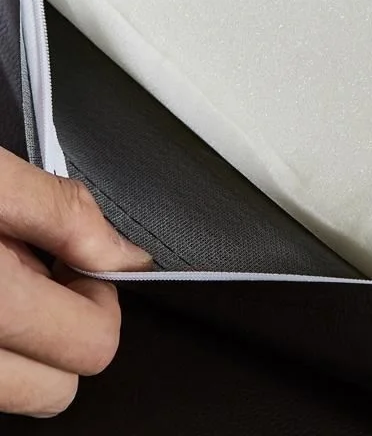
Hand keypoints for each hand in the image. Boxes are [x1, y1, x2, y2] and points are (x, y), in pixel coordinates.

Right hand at [0, 148, 150, 417]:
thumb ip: (61, 212)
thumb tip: (124, 254)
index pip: (92, 347)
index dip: (101, 296)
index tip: (81, 262)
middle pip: (56, 391)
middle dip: (66, 331)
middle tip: (41, 276)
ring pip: (15, 396)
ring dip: (24, 345)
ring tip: (5, 283)